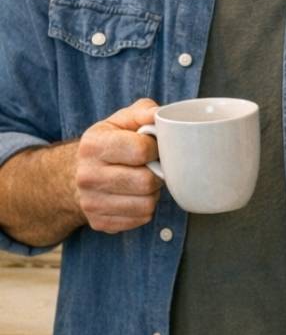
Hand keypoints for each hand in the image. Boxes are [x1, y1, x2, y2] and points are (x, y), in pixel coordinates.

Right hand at [74, 98, 162, 232]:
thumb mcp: (121, 121)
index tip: (152, 147)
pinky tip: (135, 196)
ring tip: (143, 181)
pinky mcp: (99, 222)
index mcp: (92, 145)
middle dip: (156, 173)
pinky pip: (141, 219)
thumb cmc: (109, 143)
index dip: (155, 149)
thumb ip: (144, 111)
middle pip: (146, 182)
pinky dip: (144, 208)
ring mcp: (90, 203)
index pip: (141, 150)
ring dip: (152, 193)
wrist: (76, 174)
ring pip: (147, 204)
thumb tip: (160, 115)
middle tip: (152, 167)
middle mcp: (87, 176)